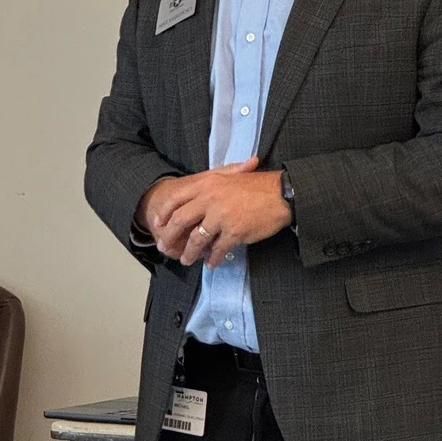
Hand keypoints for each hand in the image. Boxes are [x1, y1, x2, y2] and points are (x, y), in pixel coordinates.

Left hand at [152, 160, 291, 266]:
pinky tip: (211, 263)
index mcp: (207, 184)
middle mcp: (210, 199)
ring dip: (189, 253)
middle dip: (169, 237)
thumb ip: (211, 186)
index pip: (176, 199)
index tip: (159, 224)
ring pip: (196, 239)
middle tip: (165, 247)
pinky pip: (217, 250)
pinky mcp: (234, 231)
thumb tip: (194, 200)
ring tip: (186, 260)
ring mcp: (221, 216)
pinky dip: (212, 259)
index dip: (164, 213)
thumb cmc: (258, 186)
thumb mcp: (230, 177)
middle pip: (180, 221)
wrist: (282, 193)